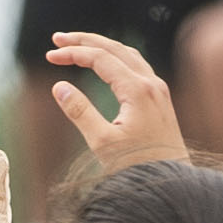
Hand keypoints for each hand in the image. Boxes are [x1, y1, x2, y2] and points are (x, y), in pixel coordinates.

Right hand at [44, 32, 188, 171]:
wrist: (172, 184)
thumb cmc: (137, 167)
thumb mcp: (102, 143)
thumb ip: (80, 112)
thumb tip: (59, 87)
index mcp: (137, 90)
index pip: (101, 58)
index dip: (73, 53)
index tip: (50, 56)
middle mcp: (151, 84)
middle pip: (115, 49)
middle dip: (85, 41)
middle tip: (57, 38)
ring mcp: (158, 90)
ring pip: (128, 55)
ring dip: (102, 46)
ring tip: (78, 45)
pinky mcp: (160, 100)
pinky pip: (137, 67)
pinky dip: (116, 58)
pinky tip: (106, 64)